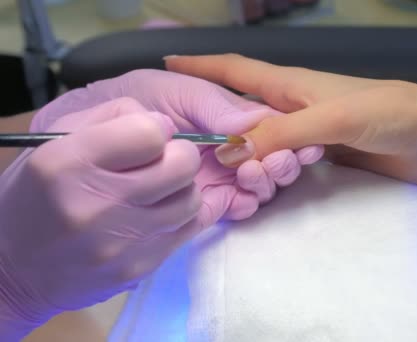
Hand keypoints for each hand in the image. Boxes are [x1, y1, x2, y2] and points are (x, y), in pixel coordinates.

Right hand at [0, 98, 201, 338]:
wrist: (15, 272)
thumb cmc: (37, 195)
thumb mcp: (55, 140)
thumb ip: (112, 117)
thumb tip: (166, 125)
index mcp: (68, 164)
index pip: (149, 132)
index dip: (155, 127)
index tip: (146, 135)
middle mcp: (97, 205)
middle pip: (182, 165)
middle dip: (179, 155)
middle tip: (161, 160)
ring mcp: (122, 243)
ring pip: (191, 198)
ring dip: (181, 187)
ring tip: (157, 188)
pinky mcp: (141, 269)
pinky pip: (188, 229)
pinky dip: (180, 214)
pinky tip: (158, 212)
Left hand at [32, 69, 322, 220]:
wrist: (76, 146)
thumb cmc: (123, 104)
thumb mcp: (167, 91)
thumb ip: (210, 103)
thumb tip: (256, 122)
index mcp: (227, 115)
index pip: (272, 125)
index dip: (290, 134)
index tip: (297, 142)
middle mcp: (228, 146)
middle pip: (275, 157)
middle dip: (282, 162)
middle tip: (273, 162)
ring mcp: (218, 177)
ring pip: (261, 185)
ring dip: (266, 182)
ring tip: (252, 174)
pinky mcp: (203, 206)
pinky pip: (237, 208)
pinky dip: (247, 205)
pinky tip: (241, 198)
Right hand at [165, 54, 416, 184]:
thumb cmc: (388, 114)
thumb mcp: (331, 118)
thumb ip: (282, 133)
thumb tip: (229, 153)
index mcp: (292, 85)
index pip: (237, 70)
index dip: (202, 65)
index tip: (165, 66)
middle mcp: (294, 108)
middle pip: (242, 112)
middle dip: (213, 124)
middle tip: (185, 149)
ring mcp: (308, 136)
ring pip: (261, 144)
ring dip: (241, 159)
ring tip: (220, 179)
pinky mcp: (323, 160)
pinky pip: (283, 167)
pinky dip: (266, 176)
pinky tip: (253, 190)